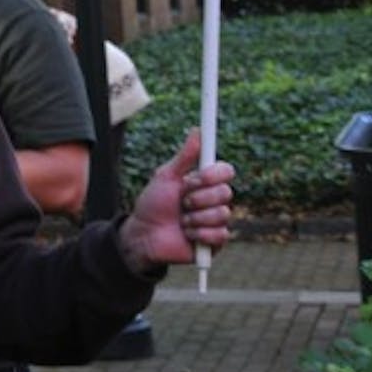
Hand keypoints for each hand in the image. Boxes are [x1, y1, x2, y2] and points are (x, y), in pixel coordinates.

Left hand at [116, 129, 235, 273]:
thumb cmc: (153, 204)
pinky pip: (220, 234)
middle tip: (182, 202)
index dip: (213, 175)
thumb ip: (184, 156)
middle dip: (199, 198)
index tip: (195, 178)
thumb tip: (197, 130)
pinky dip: (199, 234)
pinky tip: (187, 235)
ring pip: (222, 214)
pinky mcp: (215, 242)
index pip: (226, 171)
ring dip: (195, 218)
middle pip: (226, 192)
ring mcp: (216, 221)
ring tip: (181, 221)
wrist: (144, 235)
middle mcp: (214, 200)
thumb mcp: (166, 177)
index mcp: (205, 182)